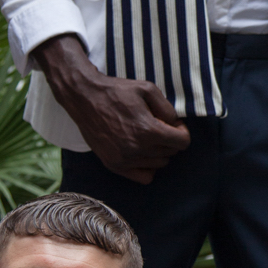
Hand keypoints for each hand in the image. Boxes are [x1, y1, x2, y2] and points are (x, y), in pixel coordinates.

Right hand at [33, 34, 190, 184]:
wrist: (84, 98)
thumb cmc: (117, 91)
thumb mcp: (148, 90)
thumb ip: (168, 108)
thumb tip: (176, 125)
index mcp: (148, 130)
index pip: (182, 142)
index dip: (182, 131)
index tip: (174, 124)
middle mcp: (137, 149)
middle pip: (171, 153)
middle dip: (169, 139)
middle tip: (158, 126)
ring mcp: (124, 160)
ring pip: (159, 164)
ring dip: (158, 152)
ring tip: (146, 137)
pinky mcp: (114, 165)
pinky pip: (144, 177)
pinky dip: (148, 167)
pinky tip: (141, 152)